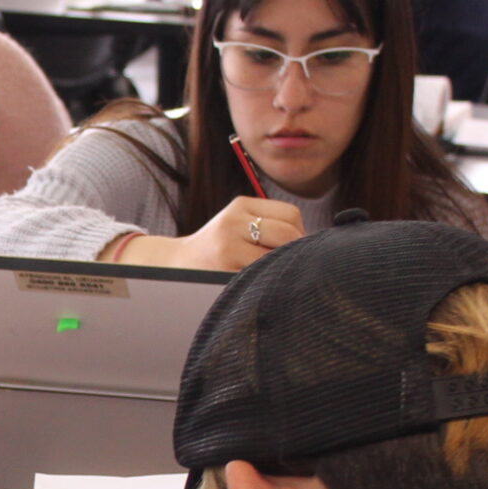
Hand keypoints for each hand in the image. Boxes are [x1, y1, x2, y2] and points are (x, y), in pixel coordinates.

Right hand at [109, 195, 302, 271]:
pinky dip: (265, 281)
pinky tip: (255, 283)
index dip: (300, 234)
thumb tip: (313, 244)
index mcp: (240, 205)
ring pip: (278, 256)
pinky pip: (261, 275)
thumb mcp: (237, 225)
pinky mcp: (223, 268)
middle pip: (288, 235)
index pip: (290, 215)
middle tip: (284, 265)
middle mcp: (233, 221)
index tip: (291, 249)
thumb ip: (270, 227)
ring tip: (267, 274)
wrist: (174, 266)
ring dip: (279, 268)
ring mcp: (227, 245)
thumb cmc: (216, 249)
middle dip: (294, 252)